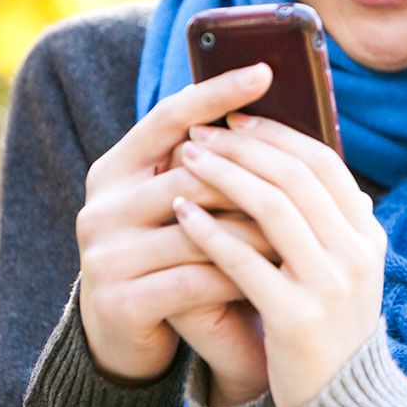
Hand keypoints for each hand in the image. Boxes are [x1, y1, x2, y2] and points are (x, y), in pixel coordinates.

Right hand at [75, 64, 271, 380]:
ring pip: (198, 229)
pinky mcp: (120, 301)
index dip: (217, 92)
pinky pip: (195, 279)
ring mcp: (105, 254)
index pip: (169, 117)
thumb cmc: (169, 256)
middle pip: (190, 174)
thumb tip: (276, 118)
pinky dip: (240, 273)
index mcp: (115, 169)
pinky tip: (275, 273)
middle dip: (252, 177)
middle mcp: (101, 205)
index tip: (266, 71)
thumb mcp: (178, 205)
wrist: (124, 334)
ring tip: (302, 228)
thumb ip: (208, 167)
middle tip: (305, 175)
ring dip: (255, 230)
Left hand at [172, 114, 385, 406]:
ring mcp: (330, 285)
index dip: (277, 135)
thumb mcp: (343, 266)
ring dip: (225, 176)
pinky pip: (246, 262)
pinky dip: (211, 232)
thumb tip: (294, 154)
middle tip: (200, 132)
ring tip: (186, 159)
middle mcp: (357, 253)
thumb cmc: (327, 326)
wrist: (339, 404)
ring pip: (274, 208)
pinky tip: (182, 214)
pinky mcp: (296, 318)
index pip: (324, 162)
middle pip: (296, 176)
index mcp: (368, 234)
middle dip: (243, 147)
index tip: (234, 119)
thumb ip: (325, 216)